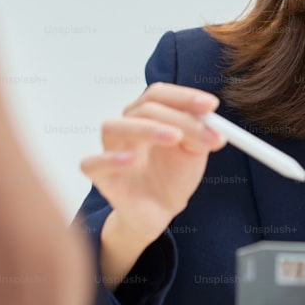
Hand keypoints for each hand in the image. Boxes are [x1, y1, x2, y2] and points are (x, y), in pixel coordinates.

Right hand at [80, 83, 225, 278]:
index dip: (185, 96)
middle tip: (206, 134)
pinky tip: (131, 161)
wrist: (161, 210)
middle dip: (180, 118)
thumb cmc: (173, 174)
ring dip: (146, 128)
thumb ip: (201, 133)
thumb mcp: (195, 151)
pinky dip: (110, 159)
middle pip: (145, 108)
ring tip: (174, 137)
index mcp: (148, 114)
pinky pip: (92, 163)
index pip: (160, 94)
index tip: (211, 106)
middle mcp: (127, 126)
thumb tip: (213, 123)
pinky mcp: (101, 176)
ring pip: (114, 126)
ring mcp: (111, 149)